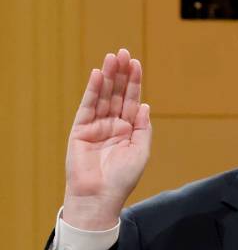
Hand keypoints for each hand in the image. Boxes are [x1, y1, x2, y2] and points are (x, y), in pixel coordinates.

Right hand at [63, 49, 151, 229]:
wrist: (100, 196)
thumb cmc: (122, 179)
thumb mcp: (140, 151)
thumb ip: (143, 128)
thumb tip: (146, 105)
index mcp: (128, 130)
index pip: (132, 101)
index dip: (134, 82)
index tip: (136, 63)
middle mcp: (112, 125)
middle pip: (118, 94)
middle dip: (121, 74)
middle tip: (124, 53)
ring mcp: (96, 126)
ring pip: (103, 97)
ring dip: (107, 77)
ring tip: (112, 57)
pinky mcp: (80, 129)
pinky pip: (88, 106)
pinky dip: (93, 91)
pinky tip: (98, 75)